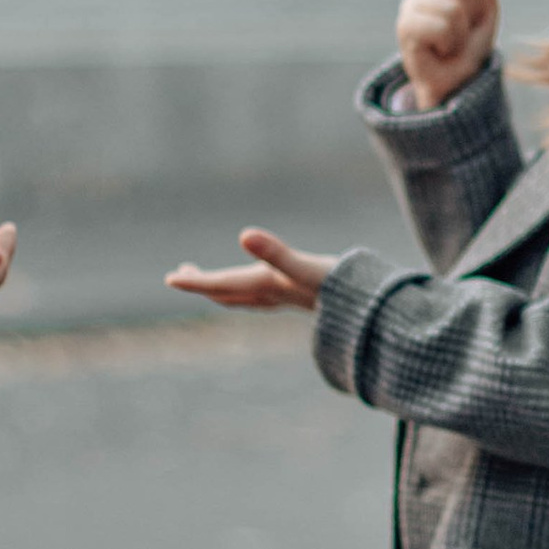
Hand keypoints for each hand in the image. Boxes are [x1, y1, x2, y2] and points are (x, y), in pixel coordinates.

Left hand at [166, 228, 336, 313]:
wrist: (376, 312)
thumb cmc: (343, 287)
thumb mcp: (306, 266)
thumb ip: (275, 252)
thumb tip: (243, 235)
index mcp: (269, 286)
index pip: (222, 285)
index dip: (196, 282)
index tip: (171, 278)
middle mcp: (275, 294)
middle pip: (228, 294)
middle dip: (204, 285)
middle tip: (179, 275)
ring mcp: (290, 297)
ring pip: (246, 297)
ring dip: (224, 289)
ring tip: (211, 279)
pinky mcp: (305, 295)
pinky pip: (267, 296)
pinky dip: (251, 290)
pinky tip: (262, 285)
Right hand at [396, 0, 498, 111]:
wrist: (455, 82)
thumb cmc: (469, 46)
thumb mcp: (485, 8)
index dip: (481, 1)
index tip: (472, 21)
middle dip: (471, 18)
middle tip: (460, 36)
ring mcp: (410, 6)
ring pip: (454, 9)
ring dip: (460, 35)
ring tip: (449, 45)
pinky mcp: (405, 27)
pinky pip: (442, 26)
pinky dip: (448, 44)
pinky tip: (438, 51)